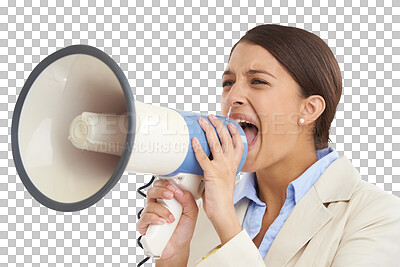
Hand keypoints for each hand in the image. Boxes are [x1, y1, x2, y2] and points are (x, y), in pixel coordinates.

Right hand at [137, 179, 198, 260]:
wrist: (178, 247)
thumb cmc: (182, 230)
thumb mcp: (192, 213)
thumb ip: (188, 200)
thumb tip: (179, 190)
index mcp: (167, 200)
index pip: (161, 185)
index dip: (166, 184)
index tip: (174, 188)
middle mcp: (157, 205)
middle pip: (152, 190)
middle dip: (161, 191)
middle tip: (170, 196)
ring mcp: (150, 214)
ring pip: (150, 204)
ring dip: (162, 210)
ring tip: (171, 218)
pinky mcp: (144, 225)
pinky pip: (145, 217)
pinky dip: (154, 219)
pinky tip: (162, 222)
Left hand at [192, 114, 243, 243]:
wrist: (223, 212)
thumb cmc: (221, 199)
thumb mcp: (223, 180)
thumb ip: (218, 169)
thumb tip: (208, 162)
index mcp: (233, 166)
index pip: (238, 144)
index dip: (234, 132)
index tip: (230, 123)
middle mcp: (229, 164)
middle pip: (226, 139)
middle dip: (219, 125)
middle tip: (212, 117)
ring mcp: (221, 167)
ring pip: (216, 143)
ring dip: (209, 130)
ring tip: (203, 121)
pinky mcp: (211, 173)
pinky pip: (204, 157)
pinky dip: (198, 148)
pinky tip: (194, 140)